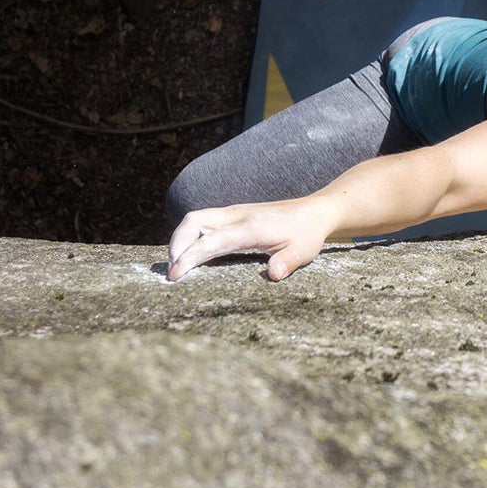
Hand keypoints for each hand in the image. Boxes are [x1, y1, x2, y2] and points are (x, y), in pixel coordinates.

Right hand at [167, 198, 329, 281]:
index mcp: (252, 226)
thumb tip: (274, 275)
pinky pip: (204, 221)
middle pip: (194, 221)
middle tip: (172, 272)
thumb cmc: (307, 234)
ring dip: (180, 239)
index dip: (191, 256)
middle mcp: (238, 215)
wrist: (314, 211)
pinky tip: (190, 254)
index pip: (212, 240)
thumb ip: (288, 262)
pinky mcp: (233, 215)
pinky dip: (190, 236)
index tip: (176, 275)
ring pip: (196, 219)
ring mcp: (234, 212)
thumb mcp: (304, 251)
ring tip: (176, 265)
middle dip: (176, 244)